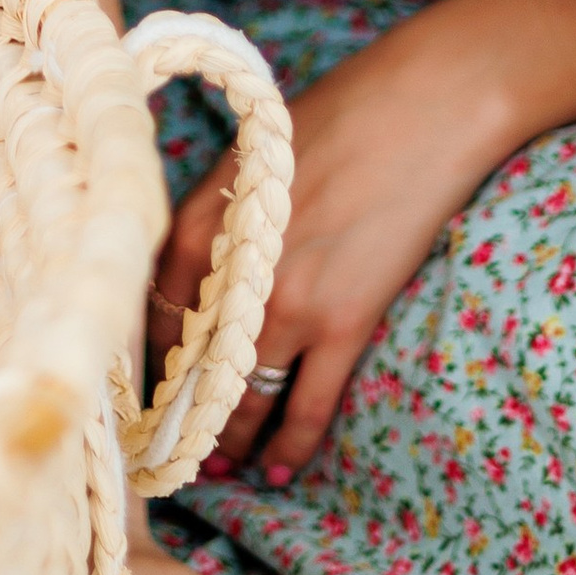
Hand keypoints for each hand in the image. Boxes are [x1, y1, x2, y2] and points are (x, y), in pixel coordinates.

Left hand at [153, 0, 575, 486]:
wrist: (426, 103)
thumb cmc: (342, 113)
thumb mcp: (255, 157)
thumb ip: (225, 216)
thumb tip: (208, 270)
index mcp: (199, 220)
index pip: (154, 317)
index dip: (150, 365)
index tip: (149, 391)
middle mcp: (232, 271)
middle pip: (190, 368)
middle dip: (178, 416)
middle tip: (169, 450)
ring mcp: (289, 302)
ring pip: (242, 399)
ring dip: (228, 441)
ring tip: (218, 467)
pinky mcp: (345, 322)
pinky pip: (307, 406)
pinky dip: (290, 447)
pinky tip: (277, 471)